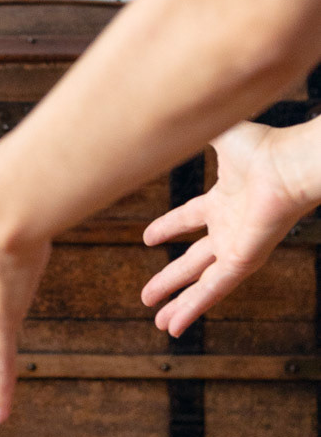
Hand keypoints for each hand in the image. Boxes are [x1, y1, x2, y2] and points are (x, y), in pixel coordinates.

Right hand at [141, 121, 311, 335]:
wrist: (289, 165)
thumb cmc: (263, 147)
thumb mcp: (217, 135)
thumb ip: (195, 129)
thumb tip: (169, 110)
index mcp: (224, 200)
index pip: (189, 218)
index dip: (168, 228)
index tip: (148, 238)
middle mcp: (229, 227)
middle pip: (193, 261)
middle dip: (170, 279)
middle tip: (147, 296)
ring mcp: (236, 247)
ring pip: (202, 283)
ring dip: (179, 303)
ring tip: (157, 324)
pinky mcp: (243, 261)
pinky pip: (213, 291)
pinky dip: (193, 309)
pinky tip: (174, 326)